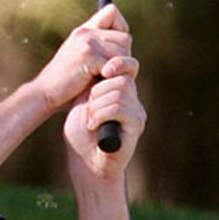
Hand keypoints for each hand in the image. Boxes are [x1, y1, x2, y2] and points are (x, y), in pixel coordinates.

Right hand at [32, 5, 133, 113]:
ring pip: (123, 53)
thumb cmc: (65, 83)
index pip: (111, 12)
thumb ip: (99, 50)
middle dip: (123, 57)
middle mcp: (86, 32)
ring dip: (120, 70)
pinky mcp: (88, 56)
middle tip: (110, 73)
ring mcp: (87, 43)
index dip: (120, 28)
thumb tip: (126, 48)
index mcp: (83, 31)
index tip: (115, 48)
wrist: (43, 93)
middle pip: (124, 38)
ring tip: (104, 81)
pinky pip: (116, 65)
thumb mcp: (81, 60)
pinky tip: (99, 85)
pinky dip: (112, 78)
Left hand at [63, 50, 145, 177]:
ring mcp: (137, 113)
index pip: (127, 66)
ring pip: (119, 92)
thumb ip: (92, 83)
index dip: (116, 63)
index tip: (101, 70)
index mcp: (121, 92)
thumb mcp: (83, 102)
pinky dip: (100, 115)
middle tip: (88, 108)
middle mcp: (133, 101)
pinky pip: (119, 108)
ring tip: (90, 120)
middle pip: (122, 78)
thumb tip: (96, 59)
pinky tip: (93, 126)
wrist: (85, 161)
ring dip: (97, 105)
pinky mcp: (136, 125)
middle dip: (98, 90)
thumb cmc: (81, 133)